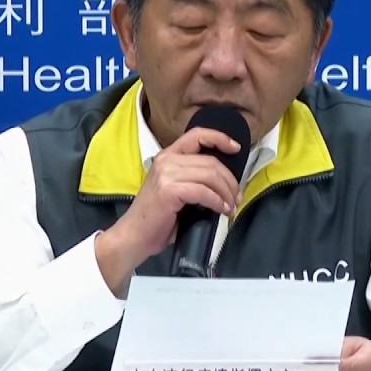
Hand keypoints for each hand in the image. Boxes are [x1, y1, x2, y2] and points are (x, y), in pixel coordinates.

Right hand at [98, 127, 242, 269]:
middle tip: (237, 197)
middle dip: (230, 180)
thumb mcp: (175, 189)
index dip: (219, 138)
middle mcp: (166, 160)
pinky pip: (204, 192)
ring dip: (226, 193)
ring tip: (231, 207)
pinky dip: (217, 202)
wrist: (134, 235)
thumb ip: (193, 178)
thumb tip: (223, 181)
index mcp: (167, 156)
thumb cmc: (156, 218)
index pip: (196, 135)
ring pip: (210, 176)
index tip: (236, 148)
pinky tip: (222, 211)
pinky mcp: (169, 190)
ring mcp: (166, 174)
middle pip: (210, 161)